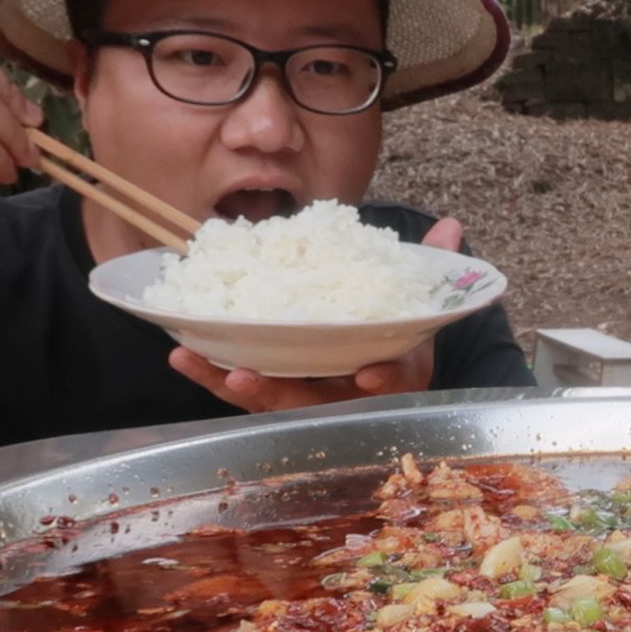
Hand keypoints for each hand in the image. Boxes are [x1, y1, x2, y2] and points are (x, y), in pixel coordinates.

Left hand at [168, 217, 463, 412]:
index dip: (383, 378)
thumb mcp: (420, 301)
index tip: (368, 375)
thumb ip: (432, 267)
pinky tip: (180, 352)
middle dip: (278, 393)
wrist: (386, 355)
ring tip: (190, 358)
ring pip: (270, 399)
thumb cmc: (400, 330)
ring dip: (229, 382)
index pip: (393, 380)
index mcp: (395, 372)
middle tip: (247, 376)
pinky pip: (245, 385)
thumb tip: (450, 228)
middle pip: (314, 402)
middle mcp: (350, 394)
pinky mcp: (279, 388)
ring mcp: (310, 395)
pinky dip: (213, 372)